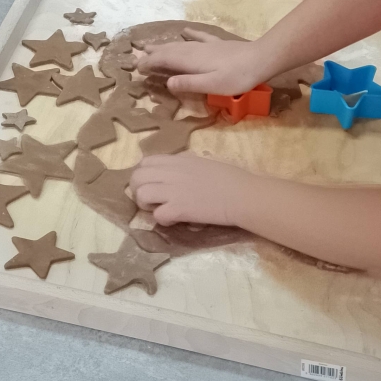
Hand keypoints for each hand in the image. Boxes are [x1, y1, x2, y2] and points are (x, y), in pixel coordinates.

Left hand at [130, 152, 255, 226]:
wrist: (243, 194)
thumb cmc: (233, 177)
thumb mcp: (207, 161)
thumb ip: (189, 162)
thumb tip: (182, 162)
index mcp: (179, 160)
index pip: (146, 162)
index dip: (144, 175)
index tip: (153, 184)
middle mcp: (172, 172)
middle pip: (136, 177)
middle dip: (138, 190)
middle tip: (152, 200)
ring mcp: (174, 191)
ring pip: (141, 194)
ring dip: (146, 205)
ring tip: (159, 209)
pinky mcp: (179, 209)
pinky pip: (157, 215)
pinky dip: (163, 221)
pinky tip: (174, 220)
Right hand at [135, 26, 268, 95]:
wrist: (261, 59)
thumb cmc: (238, 77)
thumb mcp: (212, 85)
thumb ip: (189, 84)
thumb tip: (167, 83)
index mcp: (191, 62)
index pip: (164, 61)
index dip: (149, 64)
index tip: (136, 69)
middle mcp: (194, 50)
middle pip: (169, 51)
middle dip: (152, 54)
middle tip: (136, 56)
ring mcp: (206, 45)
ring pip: (179, 44)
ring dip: (164, 45)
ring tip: (150, 45)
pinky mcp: (217, 44)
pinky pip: (199, 36)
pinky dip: (189, 34)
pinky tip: (184, 30)